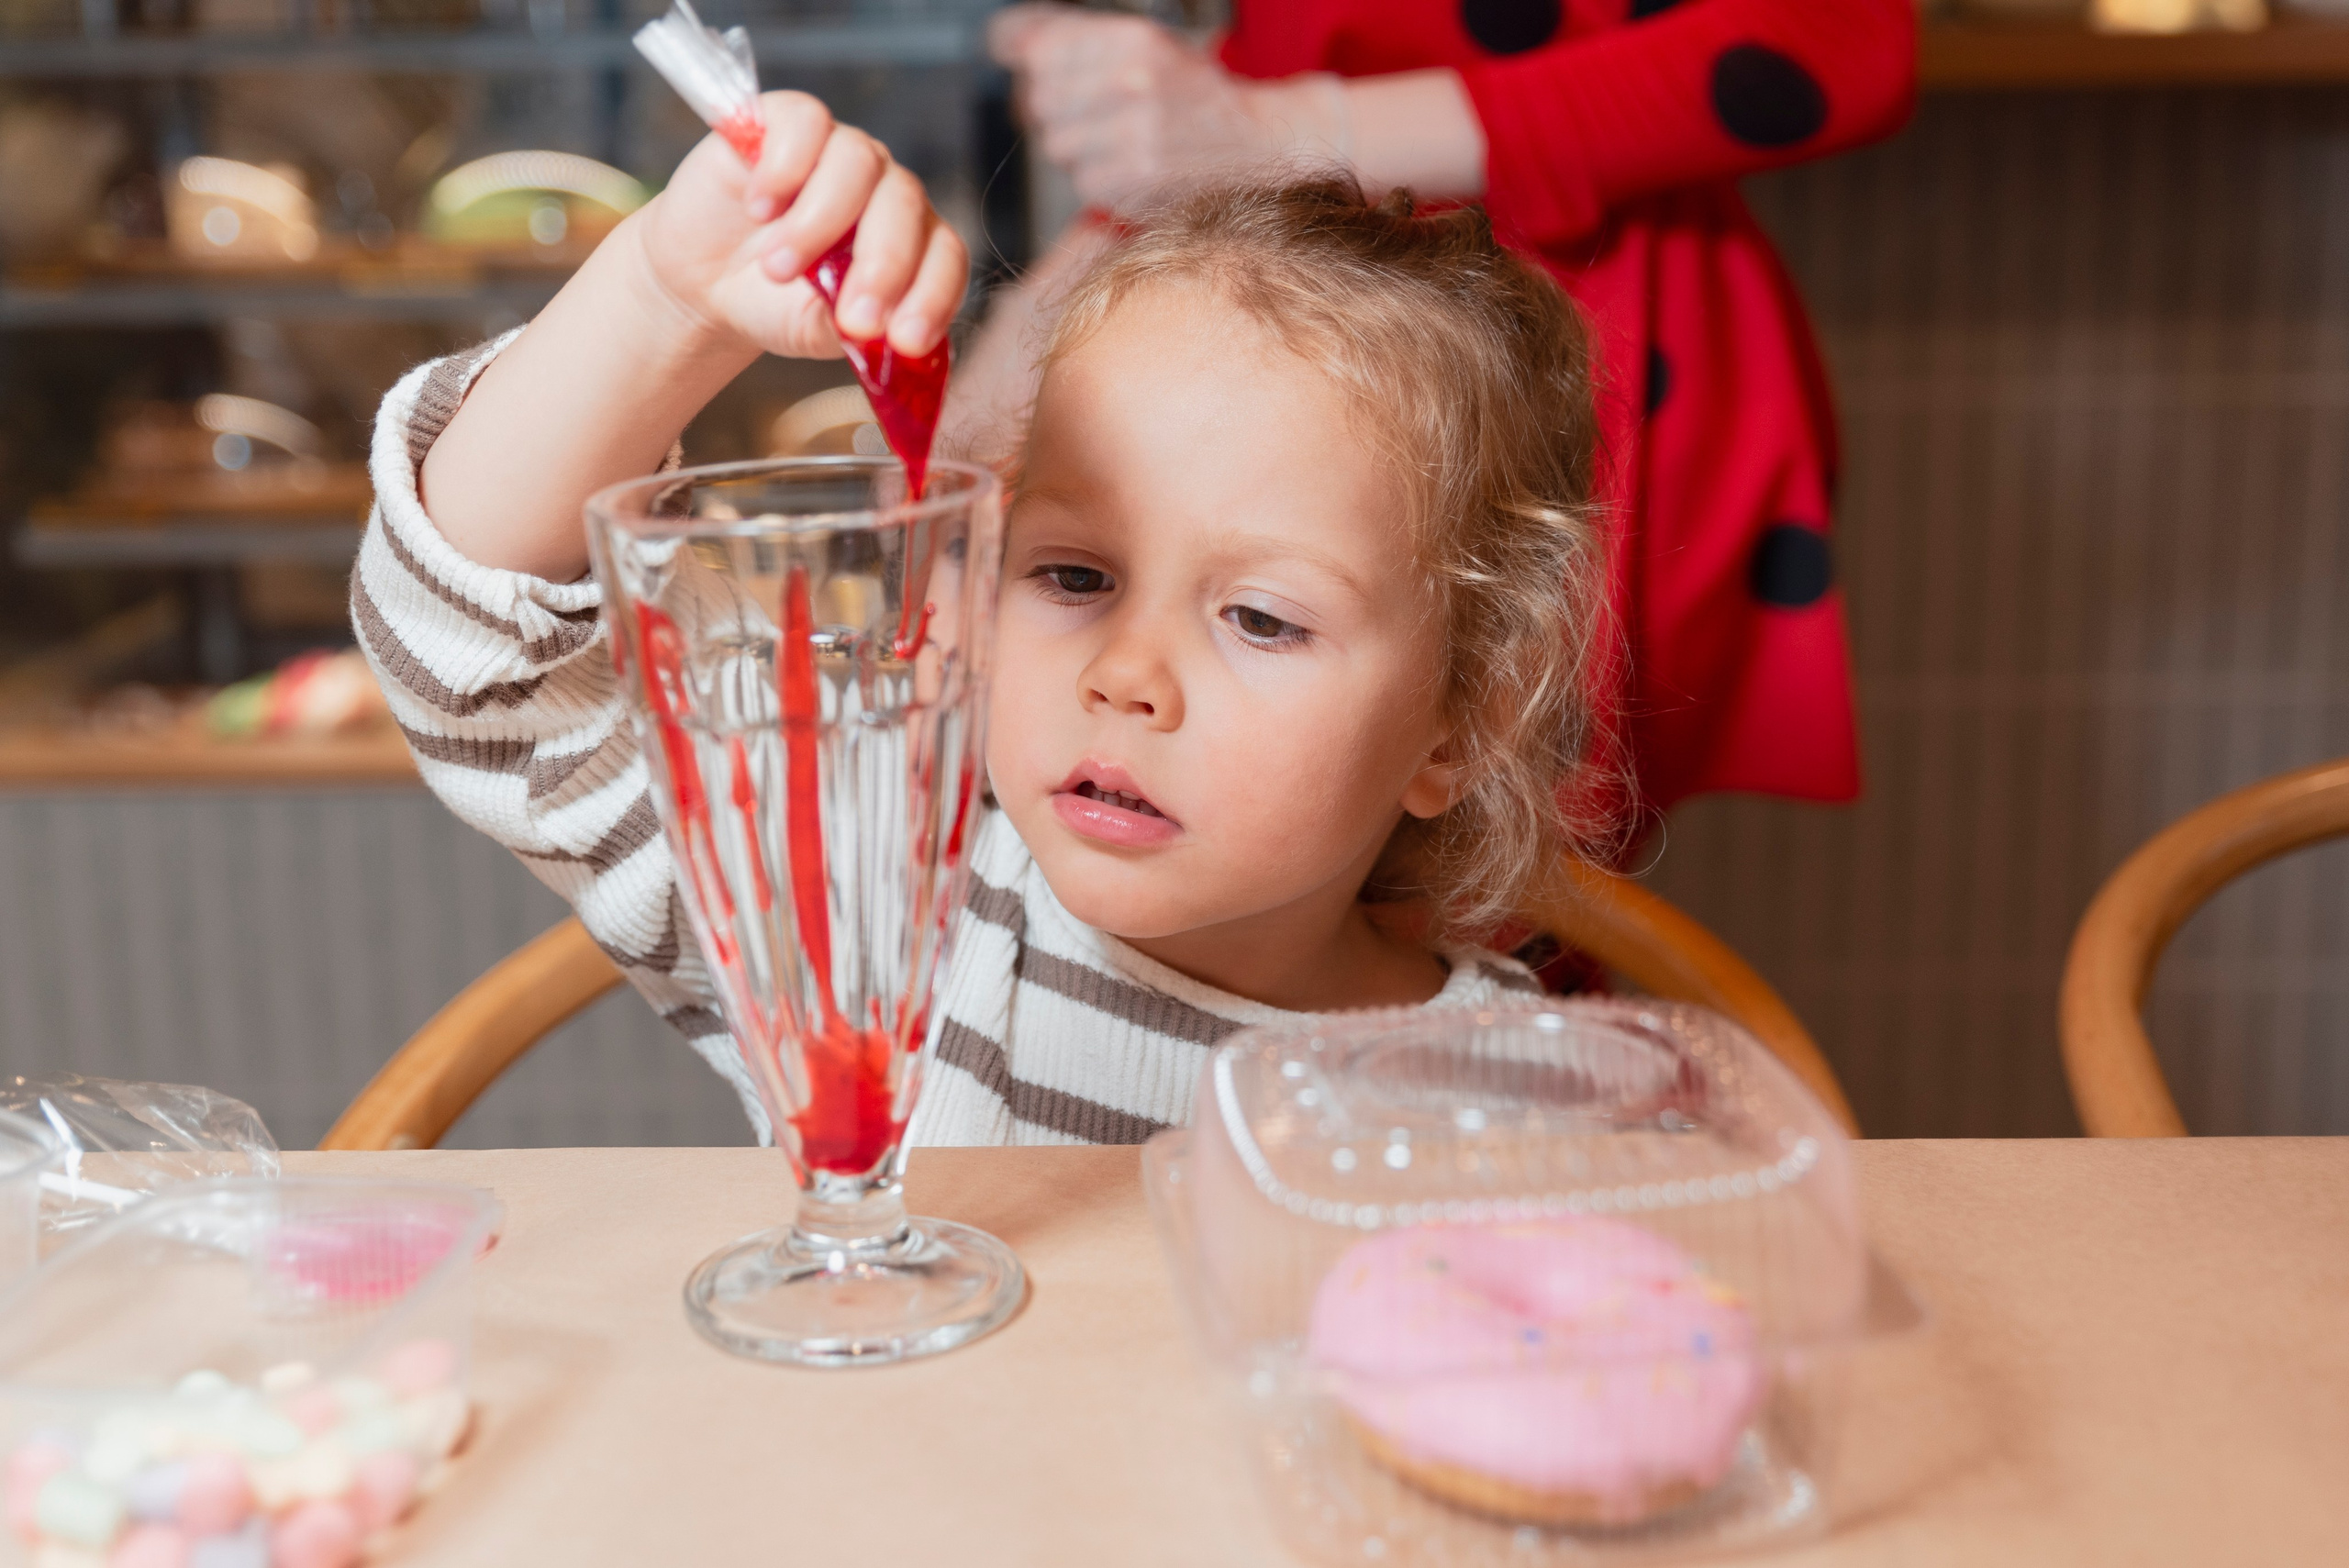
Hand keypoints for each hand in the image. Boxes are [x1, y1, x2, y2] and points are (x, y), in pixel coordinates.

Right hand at [634, 90, 969, 360]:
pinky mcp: (788, 121)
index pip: (944, 256)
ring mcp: (840, 151)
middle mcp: (885, 190)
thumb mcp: (812, 331)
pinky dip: (784, 169)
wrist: (702, 280)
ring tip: (776, 270)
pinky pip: (807, 123)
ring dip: (819, 222)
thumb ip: (849, 329)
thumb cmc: (771, 303)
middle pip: (907, 206)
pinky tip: (757, 208)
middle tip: (851, 319)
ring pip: (859, 161)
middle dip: (884, 267)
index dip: (932, 297)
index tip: (904, 341)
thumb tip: (880, 334)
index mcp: (910, 242)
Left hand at [988, 3, 1347, 211]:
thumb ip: (1071, 39)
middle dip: (1058, 107)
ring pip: (1055, 144)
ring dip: (1079, 147)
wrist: (1259, 144)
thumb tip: (1002, 42)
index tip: (1027, 61)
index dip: (1024, 56)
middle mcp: (1129, 81)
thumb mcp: (1142, 45)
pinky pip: (1081, 181)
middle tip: (1098, 111)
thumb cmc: (1195, 96)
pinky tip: (1133, 167)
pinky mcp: (1131, 183)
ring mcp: (1130, 135)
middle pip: (1038, 99)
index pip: (1032, 45)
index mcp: (1130, 38)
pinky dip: (1100, 179)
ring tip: (1123, 140)